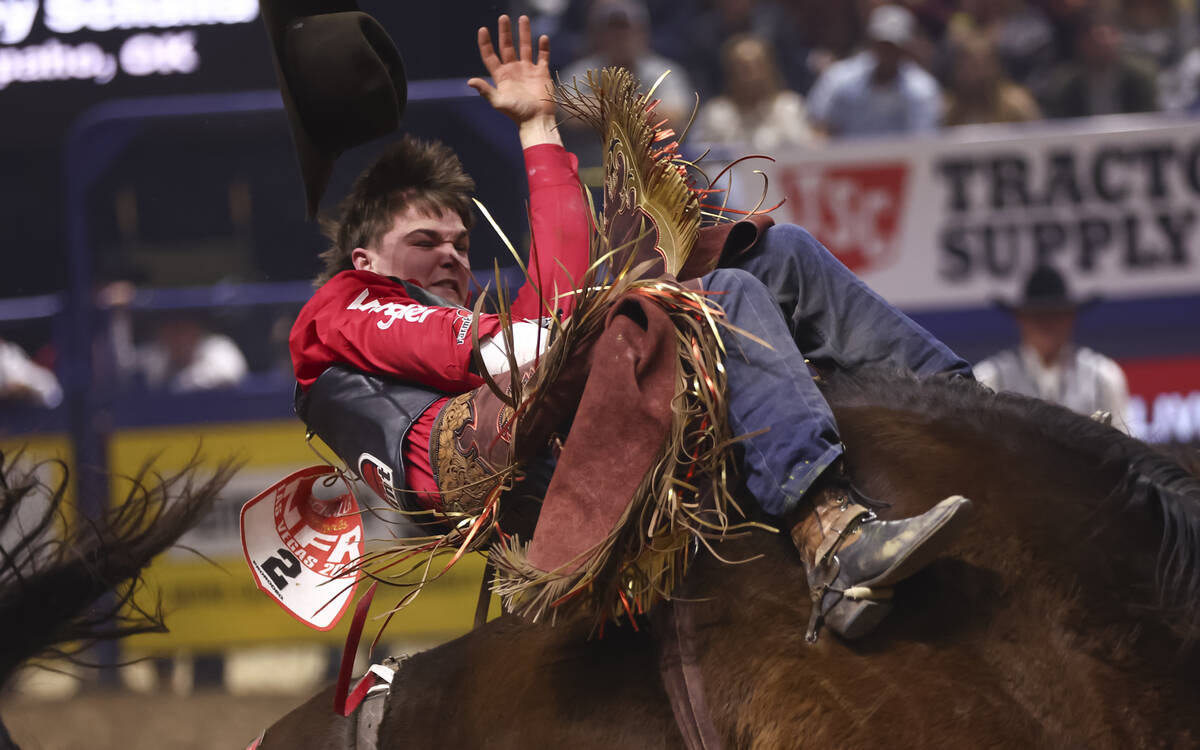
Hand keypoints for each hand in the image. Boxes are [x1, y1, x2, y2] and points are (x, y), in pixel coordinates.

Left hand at [467, 15, 557, 139]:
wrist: (537, 120)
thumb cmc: (517, 113)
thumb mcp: (498, 101)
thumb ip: (485, 90)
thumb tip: (469, 81)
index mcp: (501, 76)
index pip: (490, 56)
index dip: (485, 43)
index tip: (483, 30)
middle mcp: (514, 70)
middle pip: (507, 47)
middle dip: (505, 32)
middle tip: (503, 18)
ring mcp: (528, 70)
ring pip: (525, 47)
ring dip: (524, 33)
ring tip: (523, 18)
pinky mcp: (541, 73)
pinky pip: (542, 56)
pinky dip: (543, 47)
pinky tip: (542, 38)